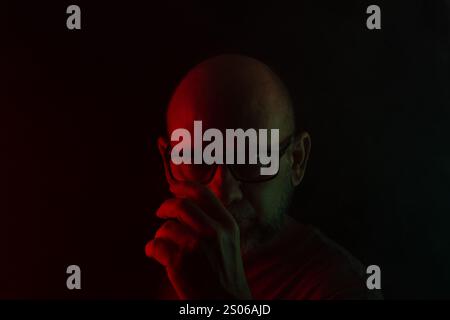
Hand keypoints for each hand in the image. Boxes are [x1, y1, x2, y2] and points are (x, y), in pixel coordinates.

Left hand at [145, 138, 251, 299]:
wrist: (226, 303)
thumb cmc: (225, 273)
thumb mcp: (229, 241)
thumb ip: (213, 222)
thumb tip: (186, 203)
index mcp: (227, 224)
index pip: (203, 193)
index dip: (184, 187)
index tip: (173, 188)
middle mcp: (213, 231)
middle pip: (180, 204)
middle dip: (166, 206)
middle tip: (160, 212)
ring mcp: (196, 245)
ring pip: (166, 227)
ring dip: (160, 236)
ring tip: (164, 247)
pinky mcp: (179, 261)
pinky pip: (155, 245)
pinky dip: (152, 250)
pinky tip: (157, 256)